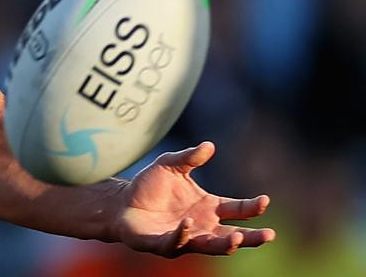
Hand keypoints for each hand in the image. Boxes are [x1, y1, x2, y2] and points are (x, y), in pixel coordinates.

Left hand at [115, 141, 276, 256]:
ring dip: (225, 244)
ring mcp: (186, 238)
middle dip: (251, 238)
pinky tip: (189, 225)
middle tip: (268, 235)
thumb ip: (189, 157)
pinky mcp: (164, 244)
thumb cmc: (150, 185)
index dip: (252, 207)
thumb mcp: (169, 165)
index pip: (238, 209)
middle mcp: (203, 226)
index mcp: (209, 207)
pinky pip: (177, 243)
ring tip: (237, 239)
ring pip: (211, 246)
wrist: (122, 201)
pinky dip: (184, 235)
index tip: (264, 201)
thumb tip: (209, 145)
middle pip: (232, 236)